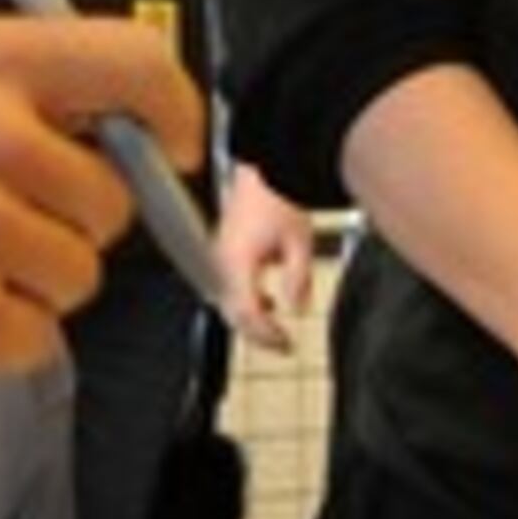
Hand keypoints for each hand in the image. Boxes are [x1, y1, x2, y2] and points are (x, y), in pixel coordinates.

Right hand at [216, 160, 320, 353]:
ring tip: (276, 331)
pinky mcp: (222, 253)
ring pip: (228, 303)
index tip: (286, 343)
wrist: (261, 172)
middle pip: (233, 313)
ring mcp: (218, 258)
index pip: (247, 313)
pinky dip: (247, 302)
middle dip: (258, 334)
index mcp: (237, 263)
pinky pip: (229, 288)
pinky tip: (268, 301)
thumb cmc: (276, 198)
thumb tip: (297, 310)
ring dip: (252, 319)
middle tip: (283, 346)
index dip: (266, 335)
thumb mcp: (299, 240)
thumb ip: (298, 279)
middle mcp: (221, 263)